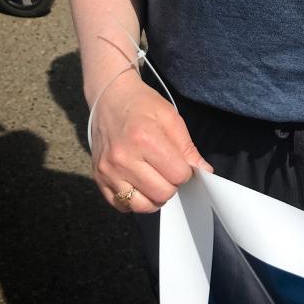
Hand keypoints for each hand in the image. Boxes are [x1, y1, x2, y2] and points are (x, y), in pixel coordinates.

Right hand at [89, 71, 212, 213]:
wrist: (109, 97)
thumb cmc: (143, 105)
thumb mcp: (170, 117)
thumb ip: (188, 148)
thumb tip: (204, 172)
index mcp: (145, 139)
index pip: (178, 175)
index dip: (185, 171)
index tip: (179, 161)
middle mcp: (123, 158)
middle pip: (162, 193)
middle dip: (171, 184)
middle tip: (167, 169)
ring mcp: (108, 171)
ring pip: (142, 206)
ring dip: (154, 197)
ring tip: (155, 179)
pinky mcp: (98, 178)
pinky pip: (122, 206)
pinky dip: (134, 201)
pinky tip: (139, 184)